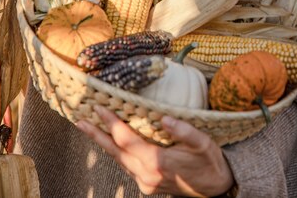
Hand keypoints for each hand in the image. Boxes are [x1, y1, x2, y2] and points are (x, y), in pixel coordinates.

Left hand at [76, 105, 234, 196]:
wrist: (216, 188)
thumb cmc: (209, 162)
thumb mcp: (203, 143)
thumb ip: (184, 130)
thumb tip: (163, 118)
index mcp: (158, 162)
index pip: (127, 140)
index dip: (112, 123)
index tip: (99, 108)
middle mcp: (147, 174)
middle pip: (115, 152)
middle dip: (97, 135)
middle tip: (80, 120)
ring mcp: (145, 182)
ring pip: (118, 160)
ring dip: (103, 143)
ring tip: (89, 128)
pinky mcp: (147, 184)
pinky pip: (126, 166)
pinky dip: (116, 152)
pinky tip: (111, 143)